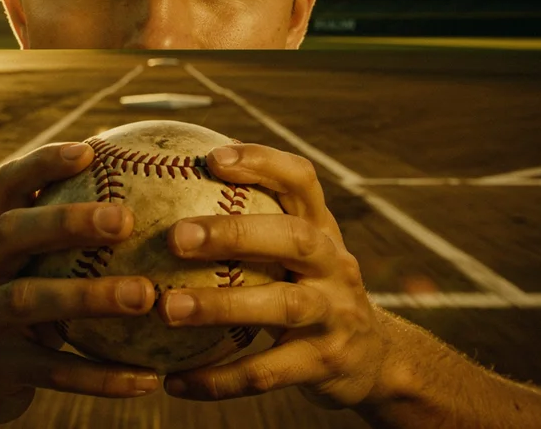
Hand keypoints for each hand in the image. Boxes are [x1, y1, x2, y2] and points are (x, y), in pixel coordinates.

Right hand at [0, 143, 159, 426]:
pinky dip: (98, 375)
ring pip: (28, 299)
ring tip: (147, 295)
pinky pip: (51, 370)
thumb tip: (163, 194)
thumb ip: (81, 238)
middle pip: (11, 232)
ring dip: (89, 295)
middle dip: (65, 220)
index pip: (9, 185)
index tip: (91, 149)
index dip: (43, 162)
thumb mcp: (43, 268)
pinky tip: (147, 379)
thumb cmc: (34, 307)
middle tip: (125, 219)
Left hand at [157, 144, 388, 406]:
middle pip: (293, 237)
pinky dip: (221, 379)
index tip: (213, 158)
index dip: (262, 163)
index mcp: (320, 227)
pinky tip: (176, 381)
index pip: (301, 180)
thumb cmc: (309, 288)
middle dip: (236, 233)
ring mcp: (335, 314)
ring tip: (168, 309)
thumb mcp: (295, 252)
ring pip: (283, 305)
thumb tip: (166, 183)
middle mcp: (334, 263)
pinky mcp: (325, 363)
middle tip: (176, 236)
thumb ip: (251, 223)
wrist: (374, 358)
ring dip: (223, 306)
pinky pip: (269, 373)